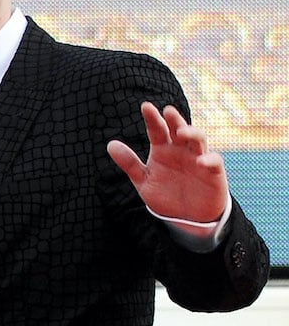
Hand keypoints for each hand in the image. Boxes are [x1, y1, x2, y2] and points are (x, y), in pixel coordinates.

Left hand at [106, 102, 228, 222]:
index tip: (145, 106)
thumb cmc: (165, 195)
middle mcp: (181, 150)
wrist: (186, 218)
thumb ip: (129, 163)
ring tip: (181, 131)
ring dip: (192, 133)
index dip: (152, 118)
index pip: (157, 130)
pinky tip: (200, 161)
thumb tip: (110, 145)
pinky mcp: (213, 172)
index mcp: (163, 150)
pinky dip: (209, 159)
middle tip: (167, 111)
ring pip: (198, 140)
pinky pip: (214, 162)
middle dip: (175, 120)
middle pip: (179, 129)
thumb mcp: (143, 181)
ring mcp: (198, 159)